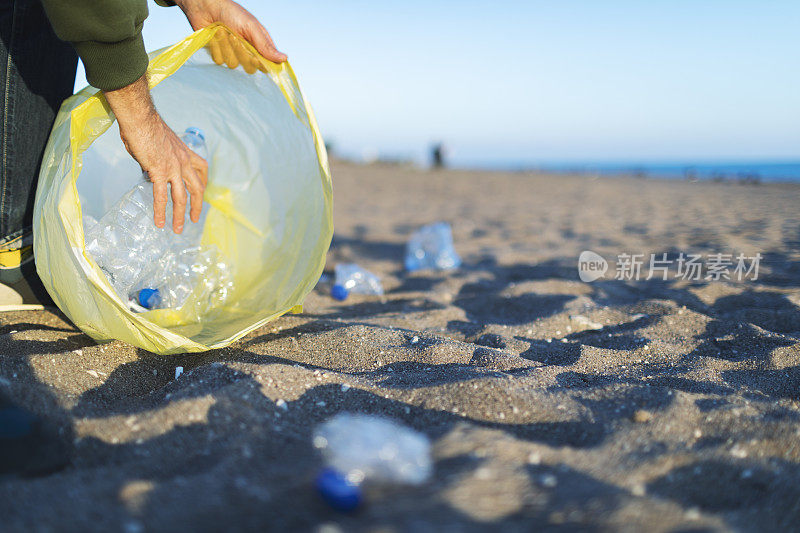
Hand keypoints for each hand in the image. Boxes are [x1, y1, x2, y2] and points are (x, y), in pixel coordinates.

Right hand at [103, 76, 207, 233]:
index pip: (202, 169)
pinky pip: (161, 196)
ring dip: (180, 215)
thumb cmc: (145, 125)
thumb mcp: (160, 142)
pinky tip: (160, 223)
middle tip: (194, 218)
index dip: (203, 182)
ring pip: (181, 197)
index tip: (201, 191)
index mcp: (185, 152)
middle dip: (197, 205)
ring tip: (177, 229)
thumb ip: (159, 156)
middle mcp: (183, 161)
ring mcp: (173, 167)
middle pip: (197, 188)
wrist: (140, 117)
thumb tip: (150, 167)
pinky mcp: (159, 171)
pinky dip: (160, 211)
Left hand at [175, 0, 286, 68]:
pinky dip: (216, 49)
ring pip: (233, 64)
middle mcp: (246, 51)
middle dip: (241, 53)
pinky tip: (214, 37)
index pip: (266, 63)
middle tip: (235, 38)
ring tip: (223, 33)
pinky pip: (219, 61)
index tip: (255, 57)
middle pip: (249, 67)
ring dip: (227, 48)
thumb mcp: (251, 27)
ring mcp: (232, 54)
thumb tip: (284, 59)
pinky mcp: (219, 54)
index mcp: (258, 44)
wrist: (205, 7)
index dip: (261, 62)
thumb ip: (265, 45)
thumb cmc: (230, 13)